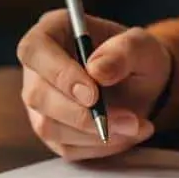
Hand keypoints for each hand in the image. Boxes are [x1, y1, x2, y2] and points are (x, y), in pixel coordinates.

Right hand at [17, 10, 172, 161]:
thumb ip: (124, 51)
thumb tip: (96, 70)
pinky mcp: (52, 129)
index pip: (34, 50)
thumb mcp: (143, 46)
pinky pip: (66, 146)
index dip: (59, 74)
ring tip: (136, 125)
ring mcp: (41, 101)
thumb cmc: (137, 57)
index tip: (93, 94)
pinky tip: (126, 134)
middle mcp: (38, 67)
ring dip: (94, 133)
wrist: (144, 85)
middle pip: (37, 95)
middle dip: (82, 114)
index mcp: (53, 31)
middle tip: (128, 119)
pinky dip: (100, 146)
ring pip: (49, 126)